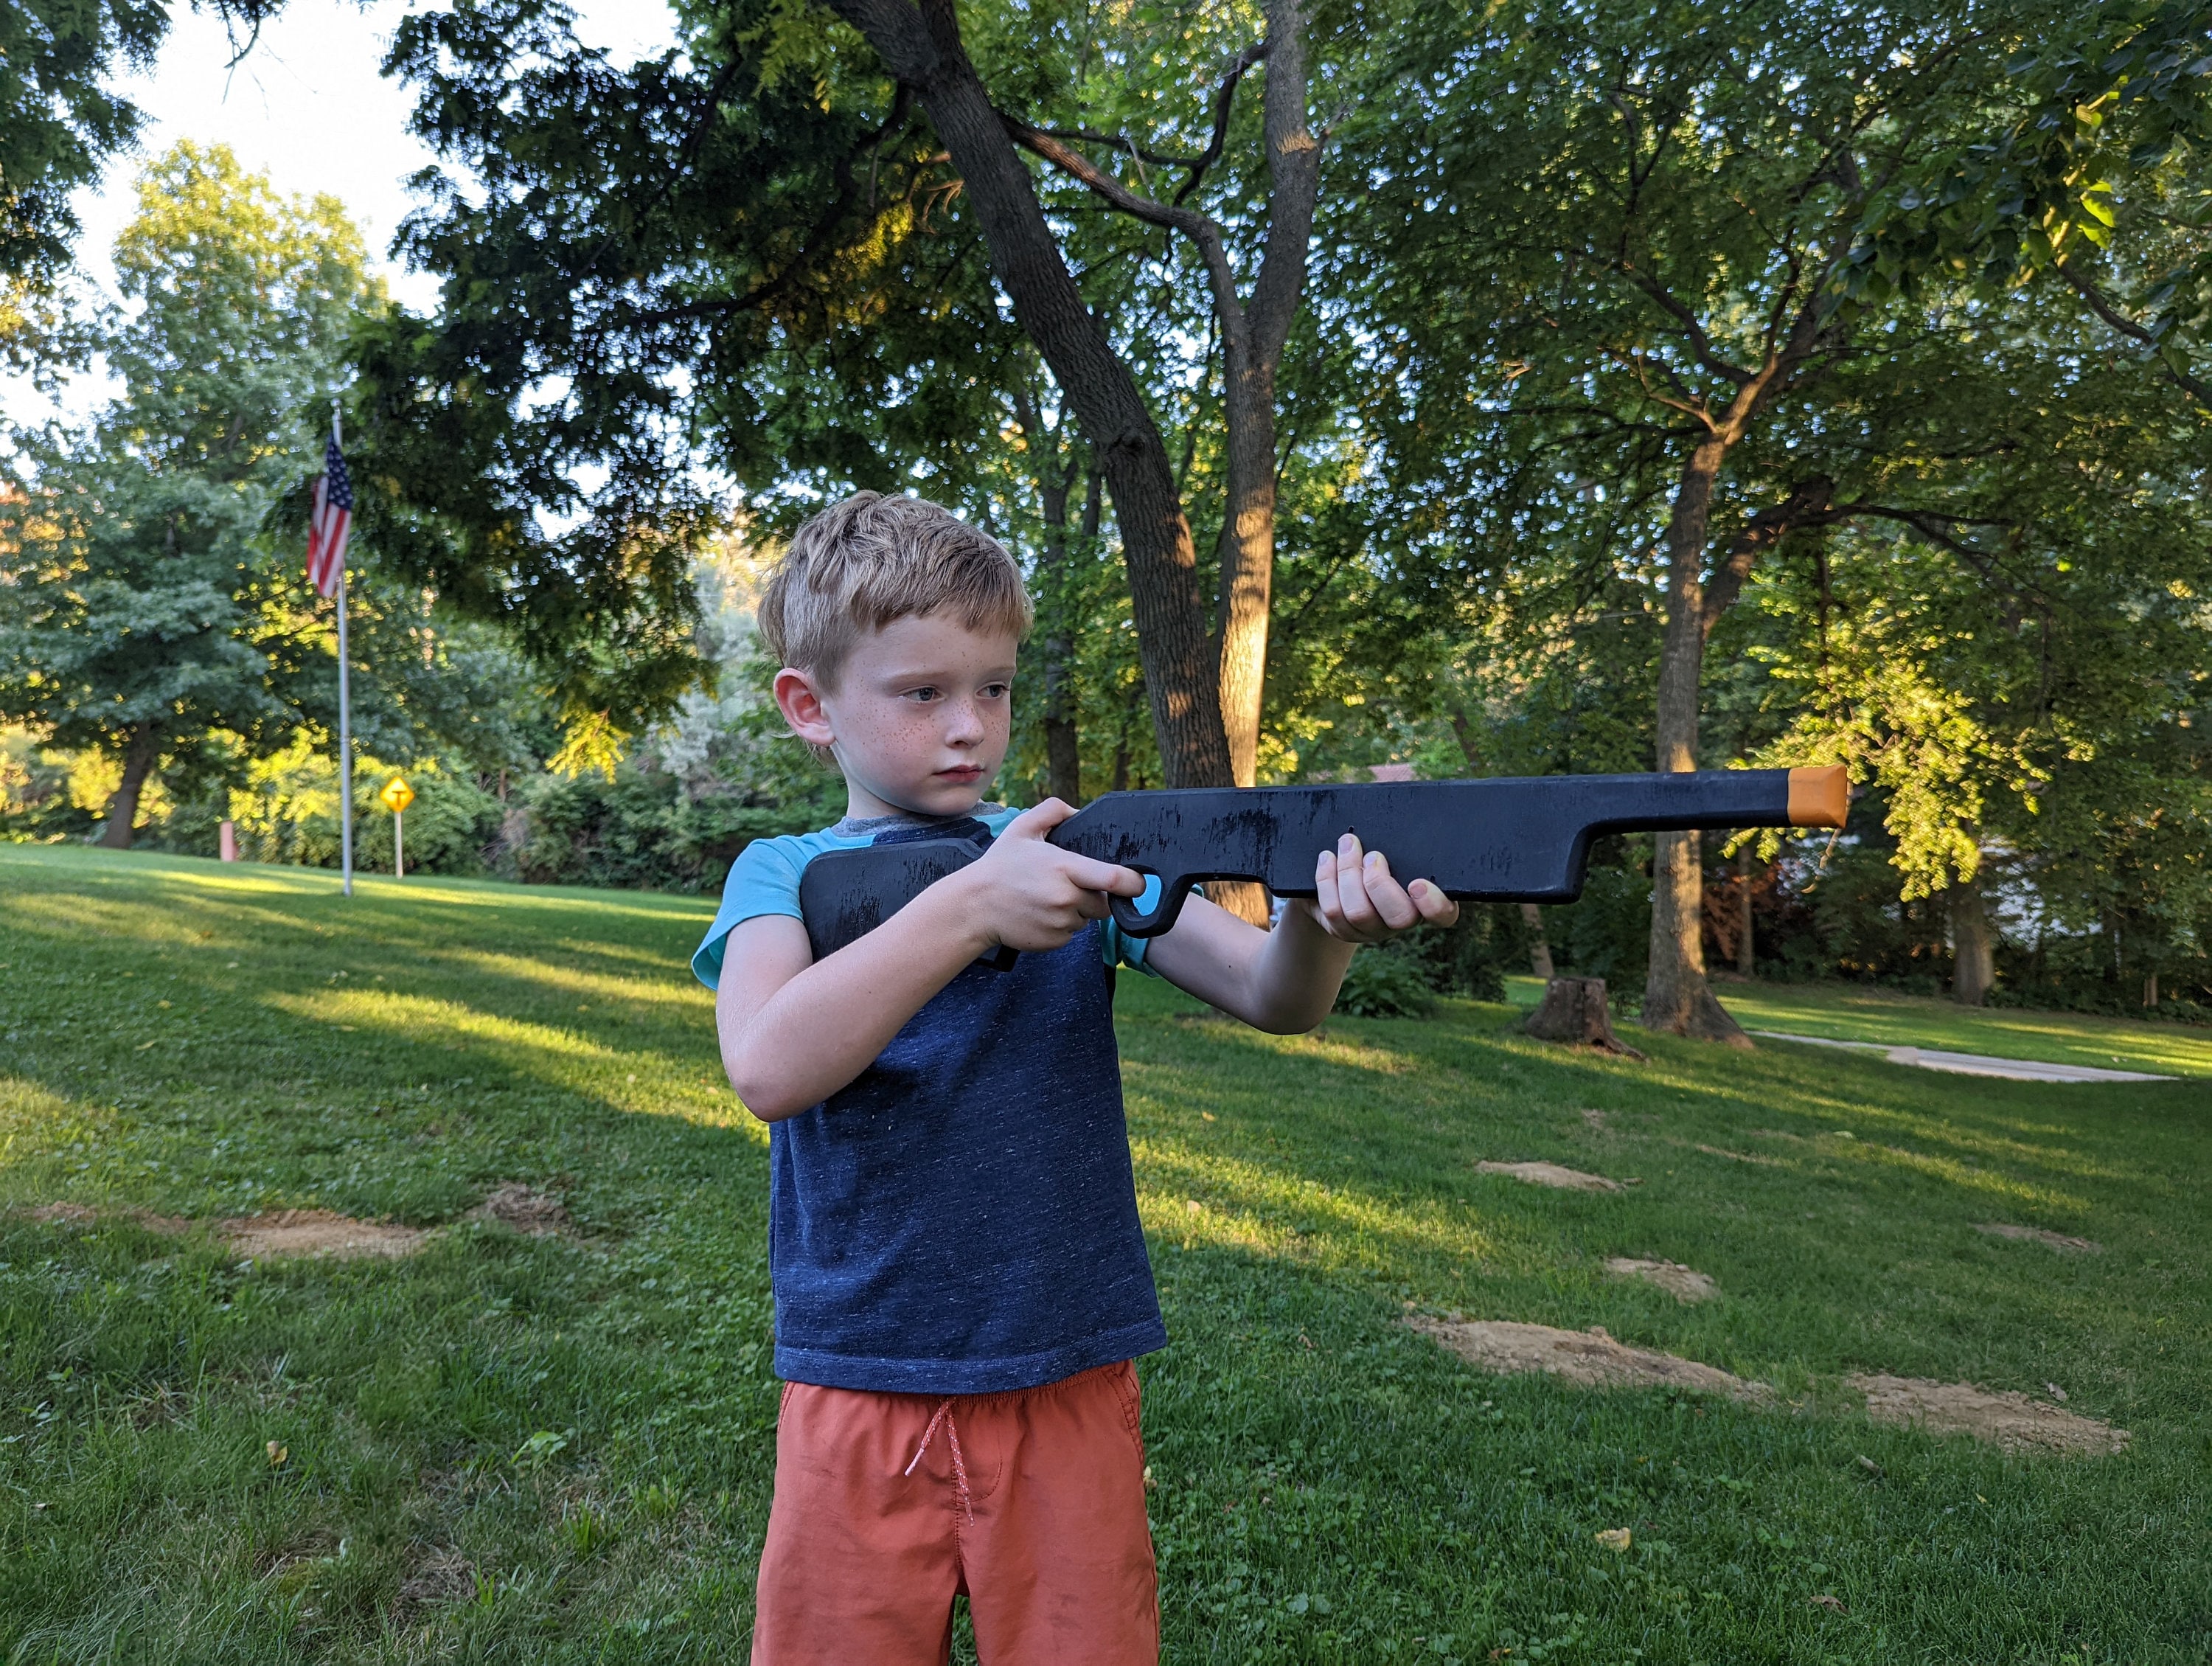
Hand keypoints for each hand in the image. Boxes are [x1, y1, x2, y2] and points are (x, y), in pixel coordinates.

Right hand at [957, 799, 1146, 952]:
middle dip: (1096, 895)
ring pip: (1087, 919)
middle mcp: (1067, 899)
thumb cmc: (999, 866)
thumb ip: (1053, 811)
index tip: (1138, 882)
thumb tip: (1079, 811)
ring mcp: (1061, 923)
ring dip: (1077, 910)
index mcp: (1065, 869)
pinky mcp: (1054, 942)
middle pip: (1105, 903)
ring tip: (1048, 898)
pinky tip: (1040, 913)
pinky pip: (1071, 934)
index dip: (1134, 883)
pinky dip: (1062, 925)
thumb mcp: (1022, 828)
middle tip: (1071, 885)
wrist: (973, 907)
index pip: (1115, 880)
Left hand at [1309, 833, 1459, 942]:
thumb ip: (1401, 837)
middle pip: (1400, 918)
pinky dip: (1327, 879)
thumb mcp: (1393, 842)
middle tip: (1372, 855)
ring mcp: (1373, 929)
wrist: (1336, 873)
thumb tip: (1404, 809)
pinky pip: (1334, 911)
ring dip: (1349, 872)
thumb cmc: (1375, 848)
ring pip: (1360, 913)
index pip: (1444, 915)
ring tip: (1346, 845)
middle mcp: (1403, 920)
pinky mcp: (1344, 930)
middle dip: (1379, 883)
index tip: (1417, 883)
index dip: (1434, 905)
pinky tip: (1327, 859)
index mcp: (1426, 898)